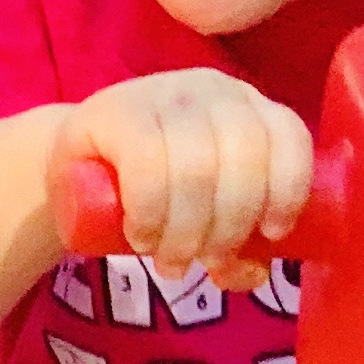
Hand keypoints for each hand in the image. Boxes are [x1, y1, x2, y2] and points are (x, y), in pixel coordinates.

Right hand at [47, 71, 314, 286]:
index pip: (289, 137)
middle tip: (203, 263)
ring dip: (186, 231)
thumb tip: (255, 272)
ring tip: (169, 262)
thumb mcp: (203, 218)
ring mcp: (166, 94)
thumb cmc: (153, 191)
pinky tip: (141, 236)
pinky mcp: (118, 111)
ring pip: (197, 168)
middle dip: (228, 228)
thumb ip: (236, 248)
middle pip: (244, 160)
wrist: (74, 165)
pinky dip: (150, 213)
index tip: (270, 234)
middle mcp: (215, 91)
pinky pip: (148, 166)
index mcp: (250, 109)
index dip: (288, 189)